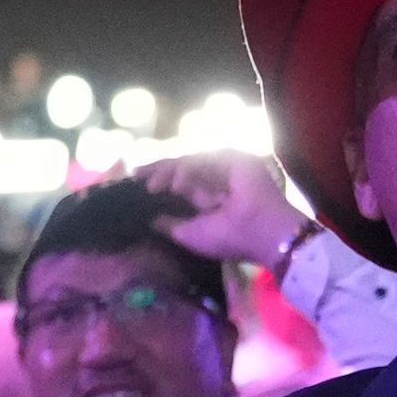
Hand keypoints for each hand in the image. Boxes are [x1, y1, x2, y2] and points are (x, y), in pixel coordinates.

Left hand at [141, 150, 305, 268]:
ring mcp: (225, 168)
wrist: (260, 232)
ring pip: (189, 162)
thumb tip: (150, 219)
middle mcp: (215, 181)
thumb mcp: (189, 235)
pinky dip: (188, 170)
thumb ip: (168, 225)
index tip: (136, 182)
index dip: (158, 180)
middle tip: (139, 178)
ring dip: (168, 172)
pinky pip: (203, 159)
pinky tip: (178, 185)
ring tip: (154, 187)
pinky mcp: (233, 158)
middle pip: (181, 168)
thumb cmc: (227, 238)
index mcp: (207, 198)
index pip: (179, 183)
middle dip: (158, 172)